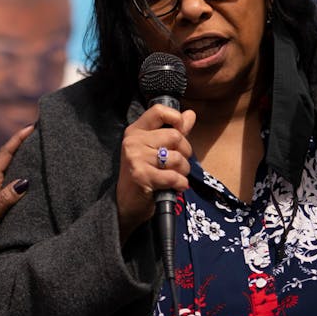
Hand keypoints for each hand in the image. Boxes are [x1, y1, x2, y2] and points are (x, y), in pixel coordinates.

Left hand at [0, 124, 33, 263]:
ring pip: (17, 172)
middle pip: (12, 159)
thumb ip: (6, 197)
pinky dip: (30, 179)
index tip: (32, 127)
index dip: (18, 139)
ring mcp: (0, 194)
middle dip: (25, 145)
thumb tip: (25, 181)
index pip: (5, 154)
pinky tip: (41, 180)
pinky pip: (19, 187)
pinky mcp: (5, 206)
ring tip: (45, 152)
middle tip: (42, 134)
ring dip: (29, 161)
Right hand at [115, 103, 196, 236]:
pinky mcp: (141, 176)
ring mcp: (136, 158)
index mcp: (135, 131)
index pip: (158, 111)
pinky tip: (177, 187)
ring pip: (177, 157)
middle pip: (175, 136)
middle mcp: (133, 141)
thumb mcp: (155, 149)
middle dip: (186, 152)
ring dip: (184, 170)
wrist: (125, 204)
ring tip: (177, 176)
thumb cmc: (143, 174)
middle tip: (180, 163)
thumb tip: (190, 114)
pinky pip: (173, 176)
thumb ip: (174, 131)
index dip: (176, 118)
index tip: (180, 132)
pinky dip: (181, 183)